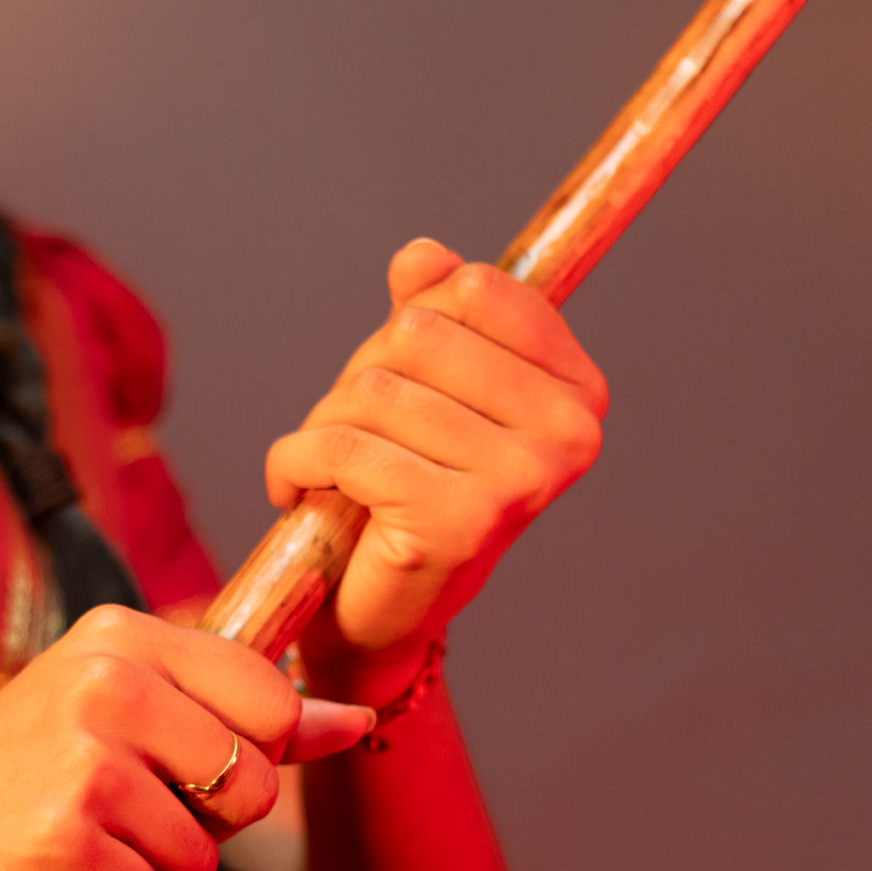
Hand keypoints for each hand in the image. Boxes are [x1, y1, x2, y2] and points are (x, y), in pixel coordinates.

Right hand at [0, 606, 373, 870]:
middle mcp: (104, 683)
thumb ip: (242, 716)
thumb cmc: (14, 782)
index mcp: (122, 637)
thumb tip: (358, 721)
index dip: (245, 760)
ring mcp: (82, 762)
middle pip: (255, 786)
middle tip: (113, 814)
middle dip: (202, 826)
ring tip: (76, 846)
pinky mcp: (62, 841)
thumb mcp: (122, 716)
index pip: (272, 702)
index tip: (173, 769)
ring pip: (203, 856)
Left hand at [268, 239, 607, 704]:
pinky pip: (343, 447)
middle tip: (360, 436)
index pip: (474, 288)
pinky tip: (296, 492)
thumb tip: (421, 256)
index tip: (406, 379)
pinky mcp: (456, 521)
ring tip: (332, 472)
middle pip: (417, 333)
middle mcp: (566, 436)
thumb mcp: (423, 387)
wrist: (381, 614)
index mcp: (578, 391)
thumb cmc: (404, 490)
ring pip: (373, 390)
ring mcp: (519, 481)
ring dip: (324, 425)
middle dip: (361, 377)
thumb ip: (432, 312)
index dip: (411, 322)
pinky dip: (294, 463)